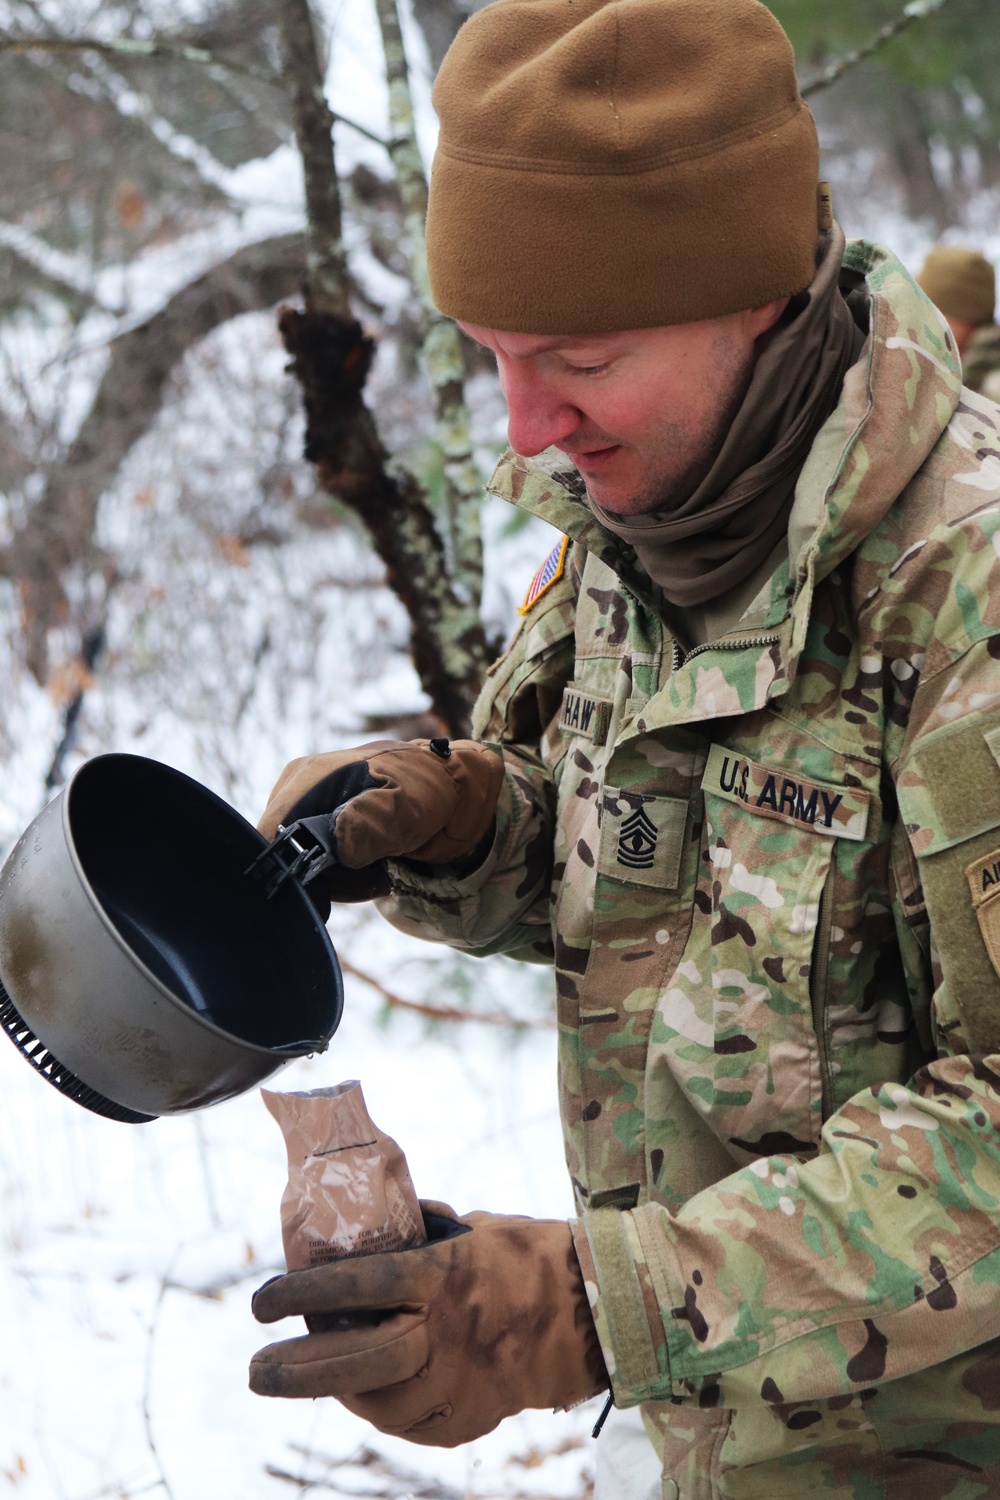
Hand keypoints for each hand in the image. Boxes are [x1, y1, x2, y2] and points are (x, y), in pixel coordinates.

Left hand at [249, 1204, 606, 1446]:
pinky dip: (380, 1409)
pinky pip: (407, 1422)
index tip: (263, 1300)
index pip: (359, 1285)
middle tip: (256, 1369)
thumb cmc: (527, 1258)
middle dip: (297, 1369)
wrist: (591, 1316)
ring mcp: (456, 1383)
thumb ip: (420, 1238)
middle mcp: (444, 1334)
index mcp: (442, 1277)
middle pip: (356, 1360)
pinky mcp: (466, 1419)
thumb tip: (374, 1225)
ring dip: (336, 1390)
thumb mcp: (472, 1230)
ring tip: (306, 1377)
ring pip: (375, 1401)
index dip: (305, 1294)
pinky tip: (365, 1394)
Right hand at [257, 738, 504, 902]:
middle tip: (371, 870)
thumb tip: (338, 843)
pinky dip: (347, 875)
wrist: (456, 792)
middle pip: (284, 856)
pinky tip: (375, 865)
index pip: (268, 836)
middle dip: (324, 876)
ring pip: (304, 866)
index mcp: (307, 778)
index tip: (325, 887)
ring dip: (341, 879)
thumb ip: (373, 822)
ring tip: (379, 866)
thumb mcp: (408, 806)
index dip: (290, 868)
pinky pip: (320, 866)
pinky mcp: (322, 830)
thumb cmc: (431, 790)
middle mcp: (297, 792)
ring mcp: (308, 811)